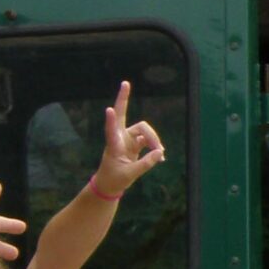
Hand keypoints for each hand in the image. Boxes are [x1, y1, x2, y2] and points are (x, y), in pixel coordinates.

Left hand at [91, 81, 165, 197]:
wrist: (109, 186)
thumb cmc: (114, 180)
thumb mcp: (130, 174)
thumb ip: (146, 163)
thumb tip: (160, 152)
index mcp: (113, 145)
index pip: (111, 130)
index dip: (111, 121)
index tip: (108, 110)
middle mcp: (119, 138)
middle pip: (123, 115)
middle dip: (124, 99)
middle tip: (125, 83)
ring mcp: (127, 139)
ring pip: (144, 130)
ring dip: (154, 140)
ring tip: (160, 154)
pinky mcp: (134, 144)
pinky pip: (149, 140)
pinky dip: (155, 147)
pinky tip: (160, 157)